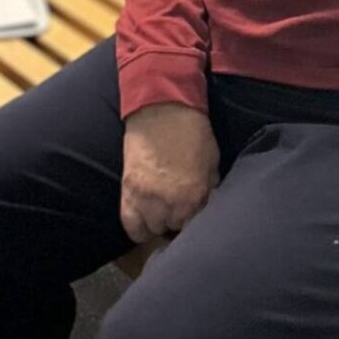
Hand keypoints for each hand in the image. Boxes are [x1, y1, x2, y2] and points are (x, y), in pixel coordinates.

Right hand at [120, 104, 219, 245]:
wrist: (162, 110)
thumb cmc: (192, 133)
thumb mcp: (211, 162)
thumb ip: (209, 189)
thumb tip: (206, 207)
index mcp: (194, 197)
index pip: (194, 227)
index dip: (194, 220)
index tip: (193, 215)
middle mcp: (169, 204)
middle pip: (173, 229)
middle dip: (177, 219)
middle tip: (179, 208)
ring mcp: (145, 200)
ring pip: (152, 228)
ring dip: (158, 221)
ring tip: (162, 211)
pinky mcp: (127, 192)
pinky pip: (130, 225)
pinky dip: (138, 227)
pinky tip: (145, 219)